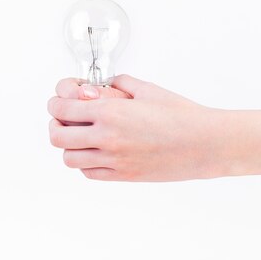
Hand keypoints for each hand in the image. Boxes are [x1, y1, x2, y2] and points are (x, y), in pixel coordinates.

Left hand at [47, 75, 229, 181]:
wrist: (205, 143)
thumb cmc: (181, 116)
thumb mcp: (148, 89)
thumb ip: (120, 84)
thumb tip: (103, 84)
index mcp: (111, 112)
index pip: (63, 109)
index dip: (55, 104)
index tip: (58, 103)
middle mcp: (107, 137)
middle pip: (58, 136)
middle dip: (56, 125)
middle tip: (62, 120)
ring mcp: (114, 160)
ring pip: (69, 159)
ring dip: (69, 147)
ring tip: (80, 138)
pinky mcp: (123, 176)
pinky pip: (89, 173)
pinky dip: (86, 163)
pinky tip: (96, 153)